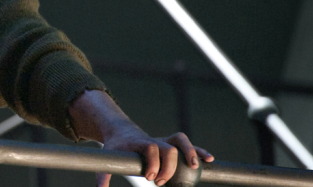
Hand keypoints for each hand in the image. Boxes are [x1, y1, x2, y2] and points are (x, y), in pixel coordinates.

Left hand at [96, 128, 212, 186]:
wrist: (122, 132)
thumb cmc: (116, 147)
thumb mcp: (108, 157)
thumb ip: (103, 174)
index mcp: (140, 142)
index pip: (150, 148)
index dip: (152, 162)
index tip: (149, 178)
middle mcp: (154, 140)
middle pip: (168, 148)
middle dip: (168, 166)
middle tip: (159, 182)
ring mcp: (164, 142)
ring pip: (181, 141)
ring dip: (191, 153)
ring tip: (194, 167)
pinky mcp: (172, 145)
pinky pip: (189, 146)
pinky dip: (199, 152)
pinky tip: (209, 160)